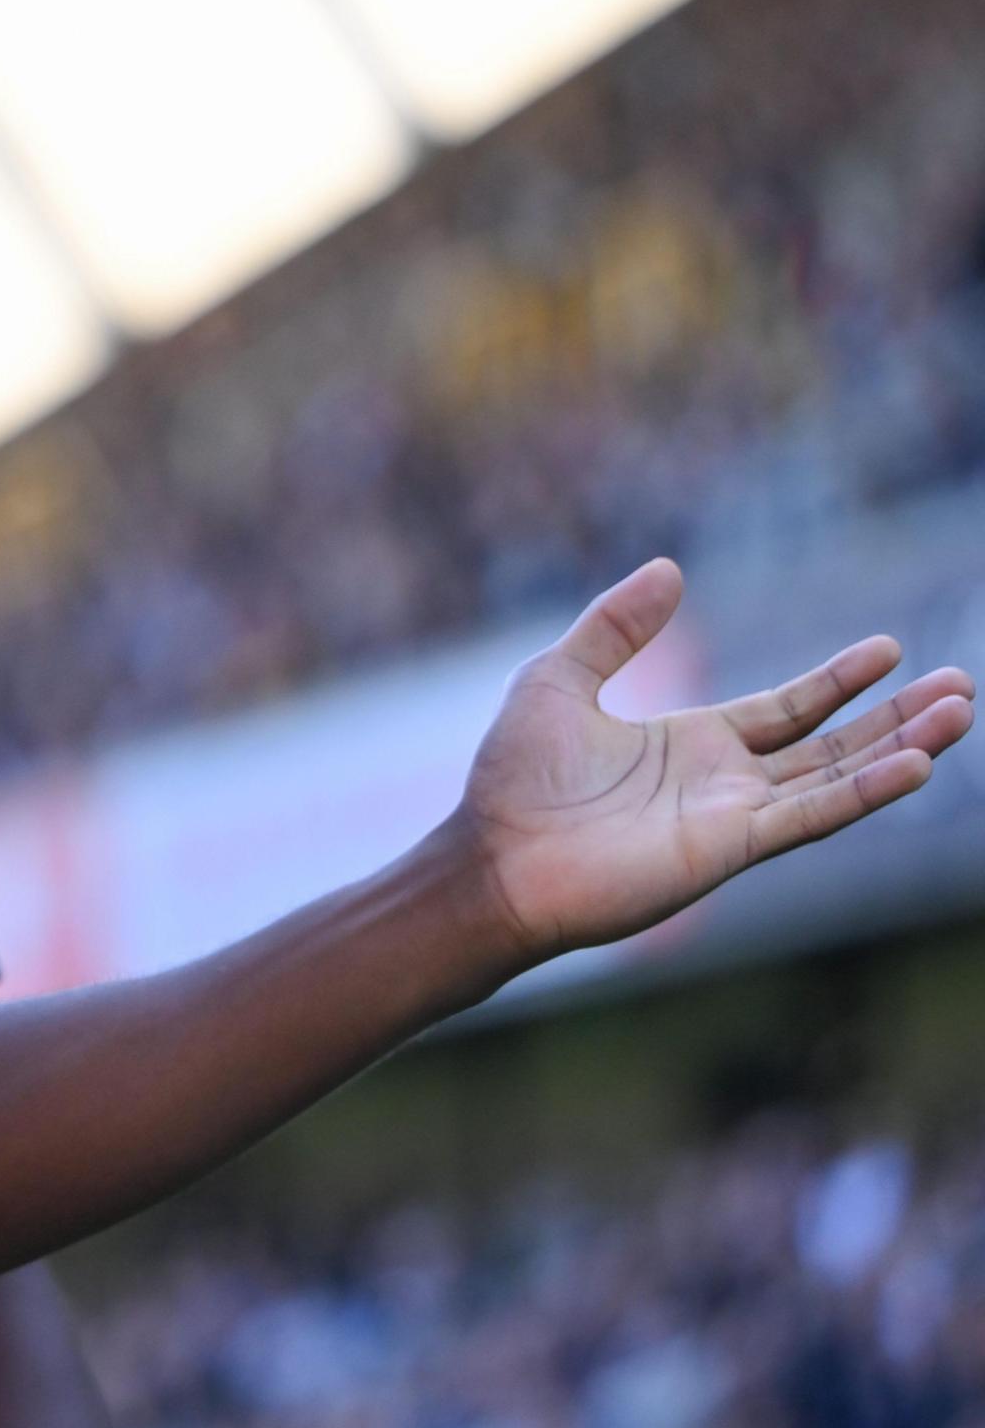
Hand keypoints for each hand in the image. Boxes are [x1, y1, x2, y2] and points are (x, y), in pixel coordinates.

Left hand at [451, 560, 970, 961]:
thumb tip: (670, 568)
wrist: (490, 859)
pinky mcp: (729, 848)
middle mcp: (724, 782)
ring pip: (838, 777)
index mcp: (692, 744)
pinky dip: (864, 790)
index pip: (787, 709)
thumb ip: (615, 627)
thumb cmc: (512, 781)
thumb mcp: (558, 678)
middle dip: (896, 717)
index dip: (837, 682)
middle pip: (832, 745)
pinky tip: (915, 765)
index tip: (889, 650)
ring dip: (901, 747)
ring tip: (960, 712)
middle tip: (961, 686)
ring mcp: (733, 818)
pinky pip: (811, 815)